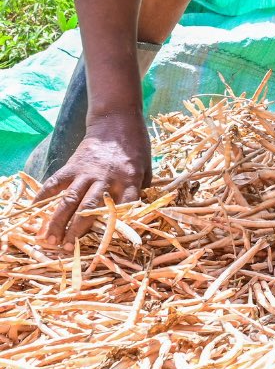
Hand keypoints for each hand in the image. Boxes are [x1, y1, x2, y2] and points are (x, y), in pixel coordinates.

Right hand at [34, 110, 150, 247]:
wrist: (117, 120)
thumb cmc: (135, 145)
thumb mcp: (146, 166)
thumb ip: (139, 188)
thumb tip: (133, 213)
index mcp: (129, 179)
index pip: (124, 206)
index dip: (116, 225)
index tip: (107, 242)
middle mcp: (107, 178)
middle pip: (90, 208)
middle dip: (77, 231)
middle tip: (67, 248)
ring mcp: (87, 171)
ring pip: (70, 200)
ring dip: (58, 221)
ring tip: (50, 239)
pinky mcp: (72, 164)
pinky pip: (55, 182)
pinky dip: (43, 196)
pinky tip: (35, 211)